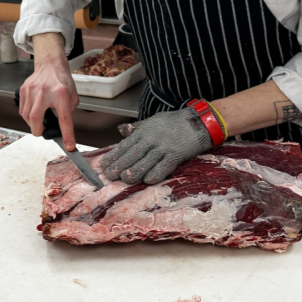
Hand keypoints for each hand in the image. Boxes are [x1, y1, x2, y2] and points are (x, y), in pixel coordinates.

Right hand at [19, 33, 78, 149]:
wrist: (50, 65)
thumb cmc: (62, 81)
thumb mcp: (73, 96)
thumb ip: (68, 112)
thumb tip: (61, 127)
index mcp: (61, 94)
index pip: (64, 118)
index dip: (67, 134)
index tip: (68, 145)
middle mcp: (45, 91)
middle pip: (36, 118)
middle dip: (38, 131)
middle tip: (42, 132)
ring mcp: (32, 90)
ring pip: (26, 116)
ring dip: (32, 124)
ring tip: (39, 121)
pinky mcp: (23, 89)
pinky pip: (22, 109)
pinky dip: (27, 116)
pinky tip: (33, 113)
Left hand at [99, 106, 213, 184]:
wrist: (198, 121)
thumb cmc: (175, 122)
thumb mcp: (153, 120)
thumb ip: (137, 127)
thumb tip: (121, 129)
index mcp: (144, 131)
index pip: (125, 145)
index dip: (114, 156)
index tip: (103, 165)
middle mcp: (152, 139)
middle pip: (133, 154)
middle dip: (120, 166)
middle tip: (109, 175)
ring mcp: (164, 147)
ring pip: (146, 161)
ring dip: (134, 171)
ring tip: (124, 179)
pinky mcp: (176, 155)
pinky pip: (164, 166)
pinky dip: (156, 173)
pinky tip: (147, 180)